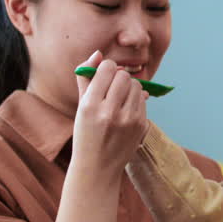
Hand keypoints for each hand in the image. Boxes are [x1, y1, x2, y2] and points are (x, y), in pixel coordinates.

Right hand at [71, 51, 148, 176]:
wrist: (97, 167)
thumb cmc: (85, 132)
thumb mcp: (80, 106)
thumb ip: (86, 78)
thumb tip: (98, 54)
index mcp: (90, 105)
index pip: (108, 68)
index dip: (106, 68)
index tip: (103, 76)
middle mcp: (109, 112)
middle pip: (124, 75)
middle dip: (119, 77)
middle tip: (112, 88)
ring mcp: (128, 120)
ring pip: (136, 85)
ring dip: (128, 87)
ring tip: (118, 99)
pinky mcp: (141, 126)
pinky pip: (142, 99)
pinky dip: (135, 100)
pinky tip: (125, 111)